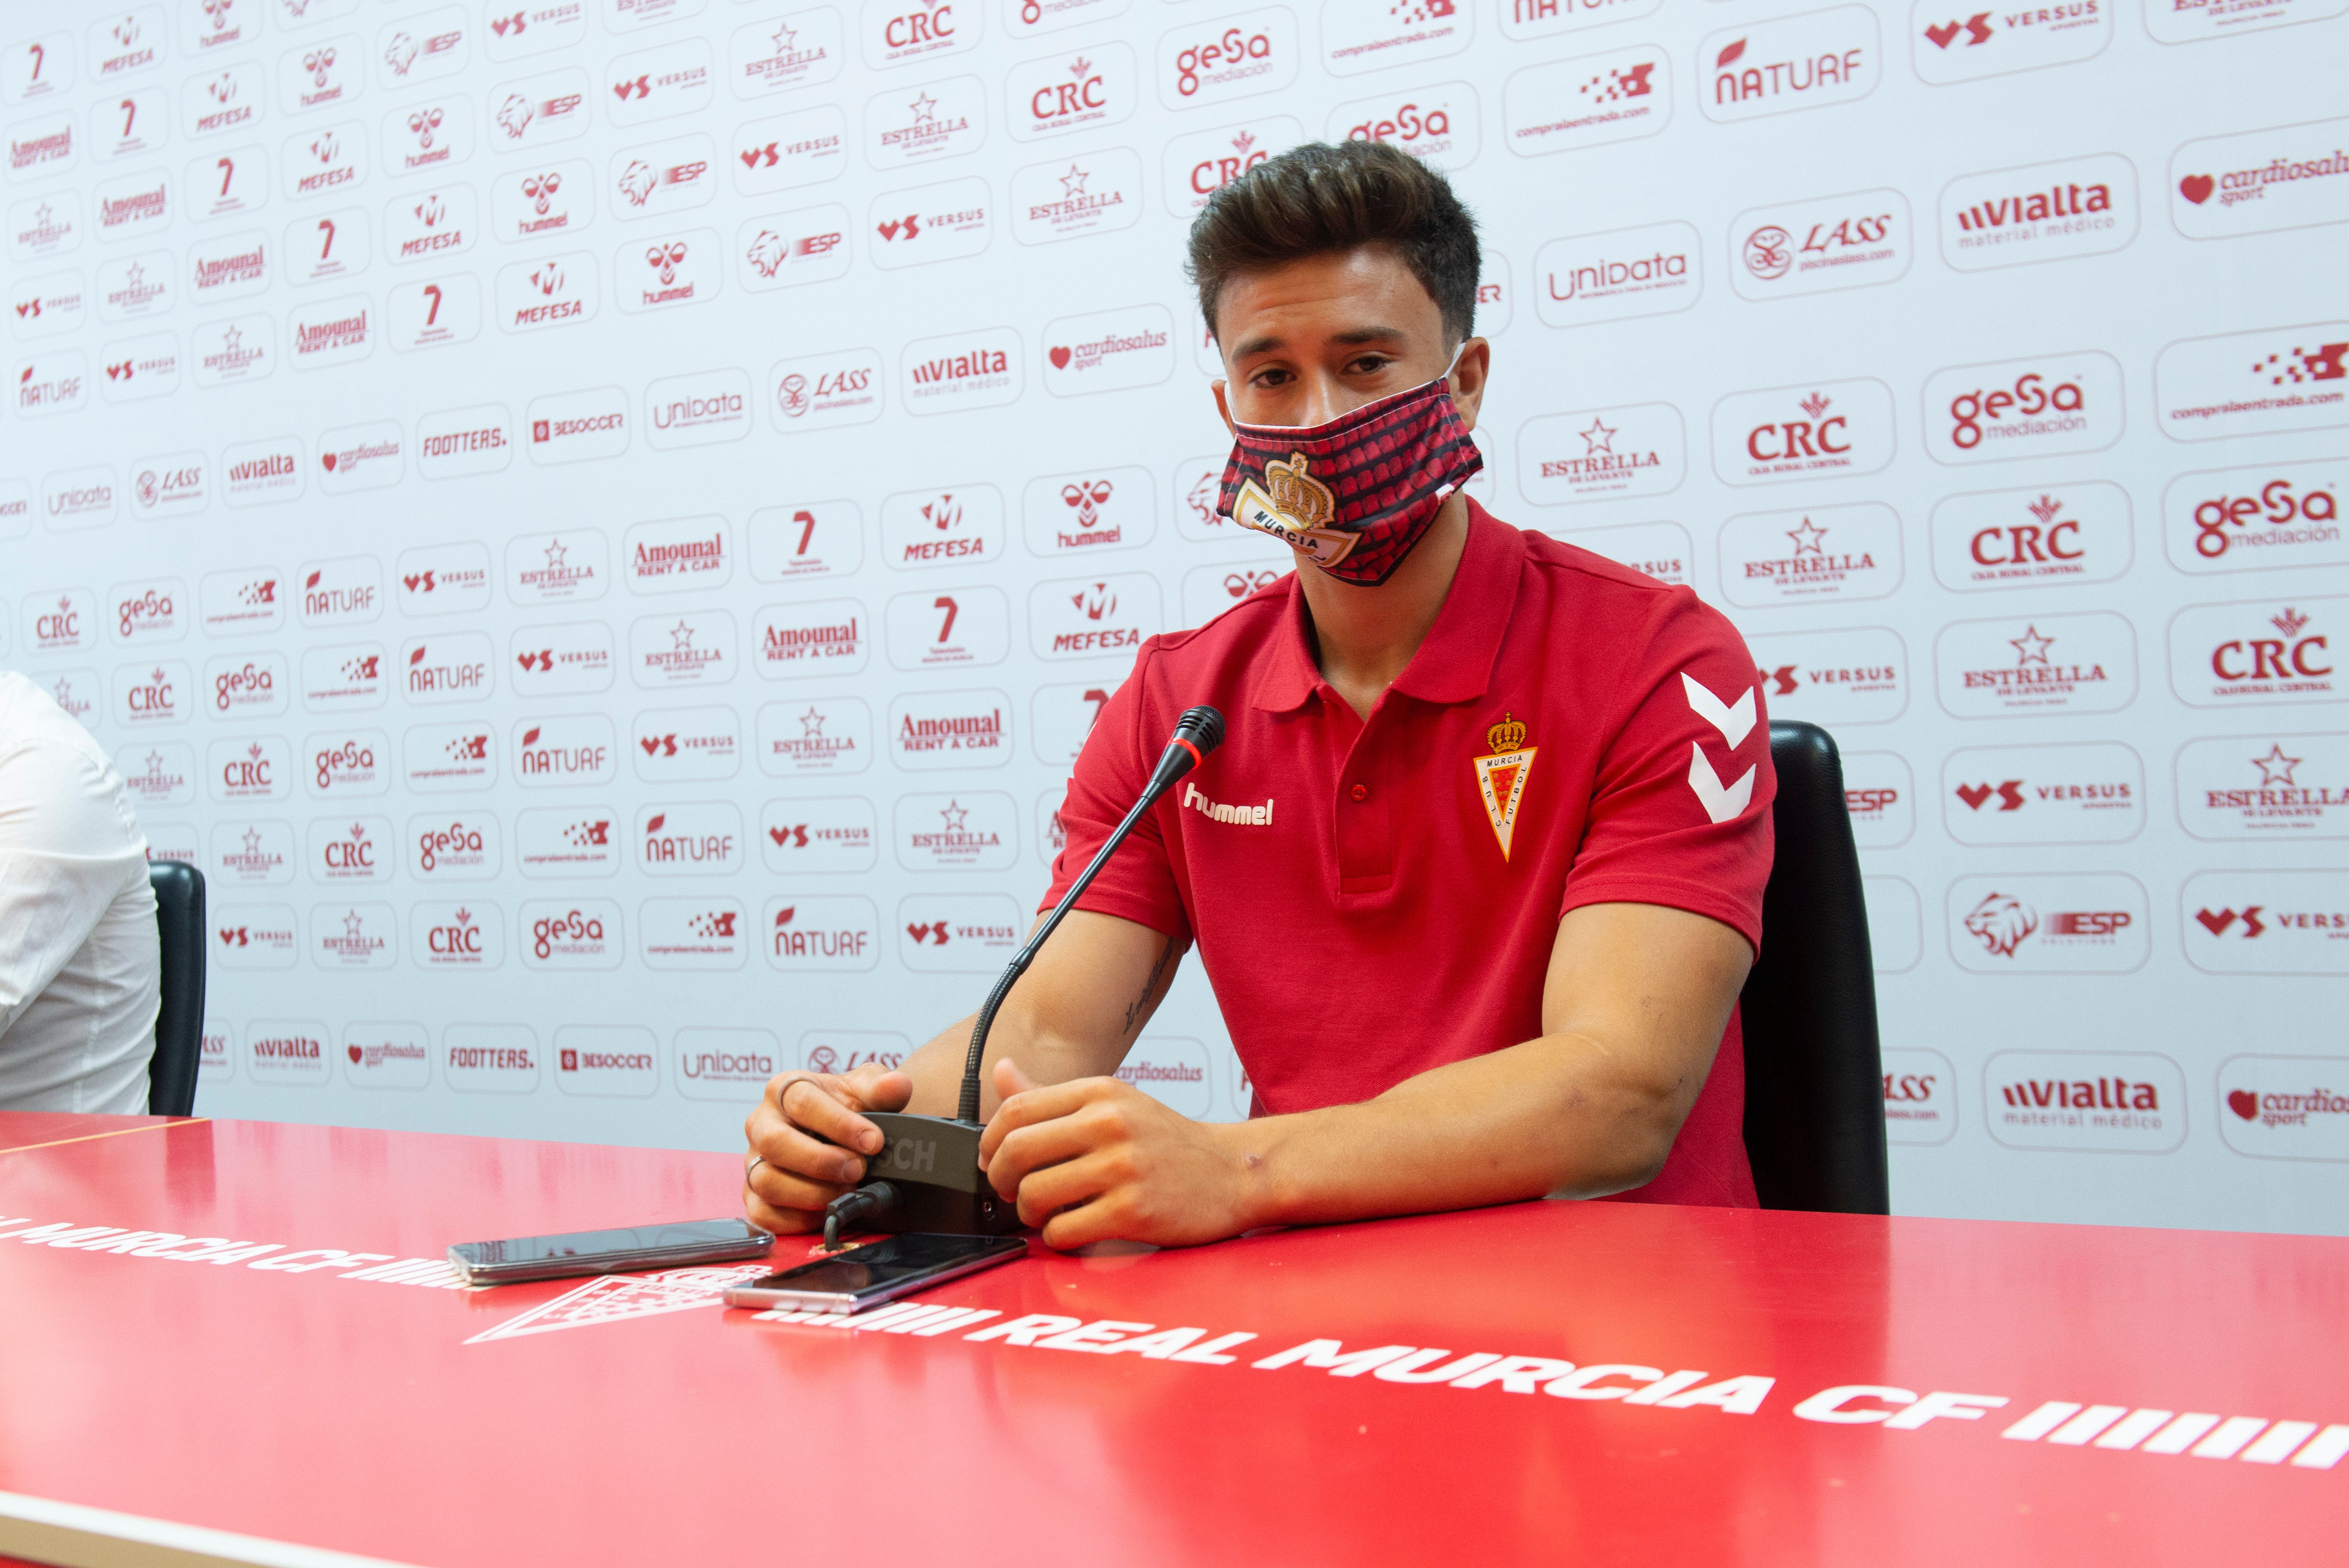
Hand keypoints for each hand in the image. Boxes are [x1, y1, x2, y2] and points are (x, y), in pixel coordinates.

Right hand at [743, 1065, 913, 1233]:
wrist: (841, 1135)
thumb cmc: (847, 1109)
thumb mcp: (867, 1091)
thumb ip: (882, 1087)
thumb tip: (896, 1085)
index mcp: (784, 1089)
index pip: (802, 1102)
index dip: (839, 1124)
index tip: (873, 1141)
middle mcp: (761, 1124)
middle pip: (775, 1143)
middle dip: (820, 1161)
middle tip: (858, 1169)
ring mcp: (753, 1161)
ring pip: (766, 1181)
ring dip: (811, 1193)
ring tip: (846, 1190)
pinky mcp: (754, 1196)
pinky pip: (763, 1215)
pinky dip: (797, 1219)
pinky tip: (827, 1211)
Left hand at [978, 1058, 1253, 1249]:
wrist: (1233, 1172)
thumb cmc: (1166, 1142)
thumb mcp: (1114, 1103)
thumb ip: (1052, 1096)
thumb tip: (1001, 1072)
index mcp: (1100, 1092)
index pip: (1015, 1108)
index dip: (989, 1142)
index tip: (992, 1161)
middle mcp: (1109, 1123)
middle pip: (1016, 1150)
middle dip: (1000, 1179)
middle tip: (1011, 1192)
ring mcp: (1123, 1167)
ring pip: (1035, 1194)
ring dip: (1028, 1214)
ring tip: (1044, 1215)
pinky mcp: (1133, 1211)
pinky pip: (1063, 1231)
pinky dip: (1057, 1238)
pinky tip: (1072, 1231)